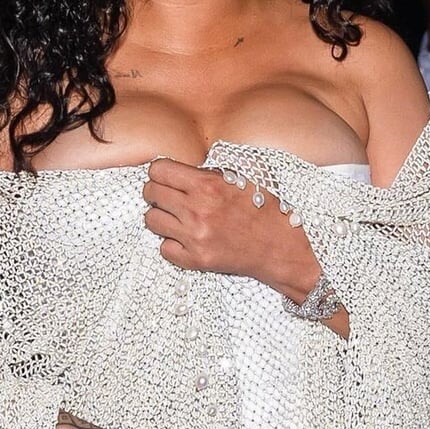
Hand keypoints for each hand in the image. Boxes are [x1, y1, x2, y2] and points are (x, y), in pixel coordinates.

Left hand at [143, 158, 317, 291]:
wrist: (279, 247)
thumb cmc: (262, 210)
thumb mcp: (241, 178)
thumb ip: (208, 172)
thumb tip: (179, 168)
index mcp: (208, 185)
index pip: (158, 170)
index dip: (160, 172)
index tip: (166, 178)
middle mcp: (197, 210)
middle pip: (150, 193)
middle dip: (156, 192)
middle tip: (168, 197)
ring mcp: (194, 237)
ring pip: (151, 220)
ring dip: (161, 217)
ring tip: (177, 218)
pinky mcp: (195, 260)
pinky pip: (163, 248)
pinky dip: (171, 243)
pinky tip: (186, 238)